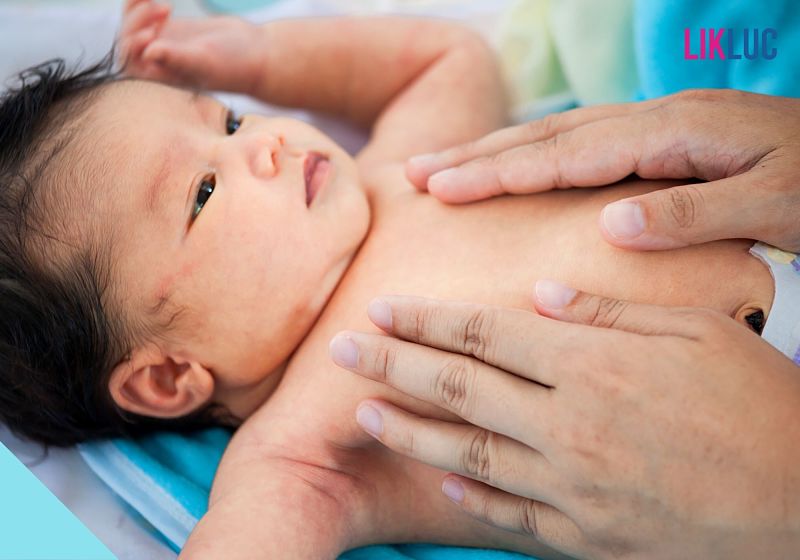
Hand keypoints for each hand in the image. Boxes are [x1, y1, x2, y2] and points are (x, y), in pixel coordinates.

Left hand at [118, 0, 261, 92]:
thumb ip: (177, 58)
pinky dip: (142, 0)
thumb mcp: (205, 60)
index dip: (132, 45)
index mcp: (162, 79)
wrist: (255, 53)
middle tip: (165, 9)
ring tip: (166, 6)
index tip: (153, 32)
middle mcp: (157, 64)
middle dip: (138, 20)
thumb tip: (148, 52)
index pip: (130, 63)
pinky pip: (144, 13)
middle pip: (127, 40)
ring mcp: (161, 45)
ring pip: (133, 23)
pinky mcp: (168, 30)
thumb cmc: (235, 64)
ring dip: (138, 8)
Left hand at [329, 286, 799, 558]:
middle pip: (459, 389)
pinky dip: (471, 496)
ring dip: (409, 431)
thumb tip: (538, 296)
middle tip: (341, 349)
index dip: (426, 320)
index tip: (382, 308)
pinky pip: (512, 514)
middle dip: (392, 365)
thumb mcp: (696, 335)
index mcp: (592, 366)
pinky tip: (440, 481)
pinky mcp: (587, 536)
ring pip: (468, 453)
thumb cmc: (759, 404)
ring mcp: (573, 487)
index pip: (484, 336)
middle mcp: (569, 425)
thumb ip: (608, 314)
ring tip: (363, 412)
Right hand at [405, 89, 799, 251]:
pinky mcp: (658, 138)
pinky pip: (580, 142)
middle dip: (476, 155)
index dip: (500, 172)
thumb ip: (692, 212)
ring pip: (557, 134)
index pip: (567, 155)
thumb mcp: (776, 202)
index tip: (443, 188)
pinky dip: (533, 154)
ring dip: (495, 151)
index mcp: (673, 134)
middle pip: (546, 135)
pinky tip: (513, 167)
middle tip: (415, 173)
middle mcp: (653, 121)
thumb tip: (611, 226)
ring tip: (443, 168)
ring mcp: (654, 126)